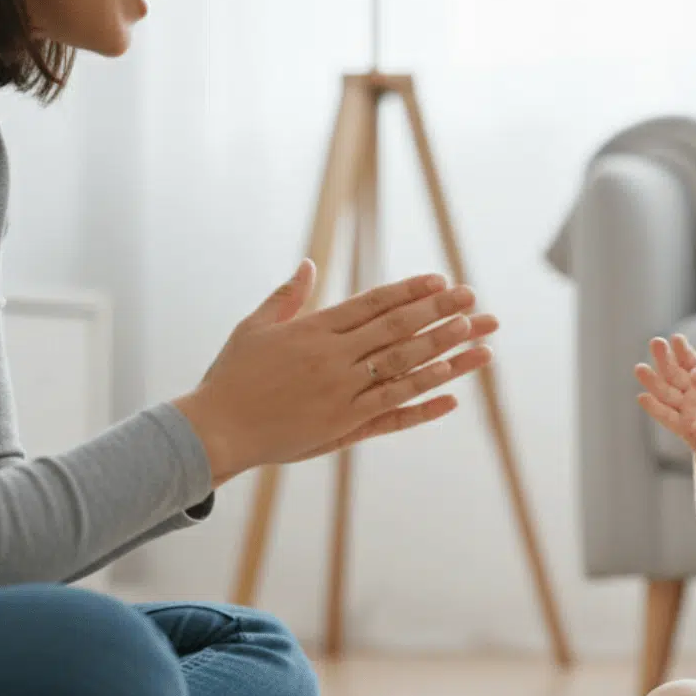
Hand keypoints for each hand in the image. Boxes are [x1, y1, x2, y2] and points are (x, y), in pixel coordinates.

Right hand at [172, 259, 496, 485]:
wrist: (215, 430)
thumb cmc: (232, 375)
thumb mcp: (255, 328)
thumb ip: (287, 297)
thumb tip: (309, 264)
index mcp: (314, 332)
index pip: (374, 305)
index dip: (411, 292)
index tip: (442, 281)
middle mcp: (334, 361)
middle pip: (399, 333)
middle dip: (441, 315)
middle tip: (475, 301)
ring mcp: (343, 396)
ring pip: (406, 373)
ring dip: (447, 357)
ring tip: (480, 342)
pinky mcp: (345, 428)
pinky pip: (393, 416)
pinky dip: (424, 408)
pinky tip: (454, 399)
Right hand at [635, 334, 695, 481]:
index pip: (691, 362)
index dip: (683, 351)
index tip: (676, 338)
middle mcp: (691, 393)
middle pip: (675, 373)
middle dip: (665, 359)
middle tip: (656, 343)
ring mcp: (685, 410)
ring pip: (666, 392)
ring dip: (652, 381)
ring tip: (640, 368)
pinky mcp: (683, 428)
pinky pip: (668, 418)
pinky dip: (655, 408)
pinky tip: (642, 397)